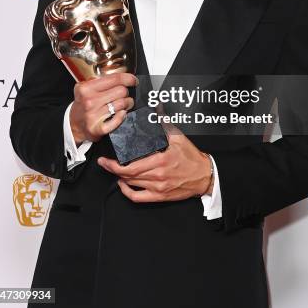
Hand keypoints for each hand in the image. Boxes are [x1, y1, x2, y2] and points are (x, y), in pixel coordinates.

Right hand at [70, 72, 137, 143]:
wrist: (73, 125)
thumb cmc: (83, 105)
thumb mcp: (85, 88)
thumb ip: (100, 80)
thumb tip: (122, 76)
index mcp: (86, 88)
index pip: (114, 79)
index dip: (128, 78)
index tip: (133, 80)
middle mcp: (89, 101)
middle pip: (121, 91)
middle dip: (127, 92)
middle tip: (125, 95)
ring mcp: (93, 116)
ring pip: (122, 104)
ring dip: (127, 103)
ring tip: (125, 104)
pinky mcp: (98, 129)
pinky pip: (118, 119)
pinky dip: (122, 116)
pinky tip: (121, 113)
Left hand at [97, 126, 212, 202]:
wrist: (204, 175)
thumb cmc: (191, 158)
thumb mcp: (178, 138)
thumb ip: (164, 123)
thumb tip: (157, 110)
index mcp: (160, 160)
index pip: (131, 165)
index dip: (114, 164)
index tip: (106, 159)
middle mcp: (157, 176)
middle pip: (127, 175)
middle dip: (112, 169)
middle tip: (104, 164)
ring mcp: (158, 188)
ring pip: (131, 185)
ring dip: (120, 178)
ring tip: (114, 170)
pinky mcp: (159, 196)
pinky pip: (138, 198)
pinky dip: (127, 192)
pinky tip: (123, 184)